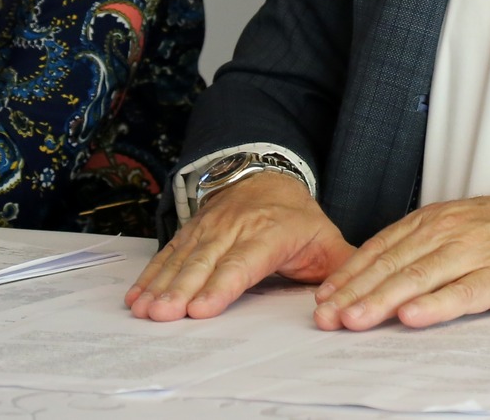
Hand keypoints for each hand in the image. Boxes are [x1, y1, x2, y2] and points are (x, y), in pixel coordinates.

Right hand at [127, 170, 351, 320]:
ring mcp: (209, 228)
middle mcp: (235, 228)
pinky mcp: (191, 231)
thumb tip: (353, 299)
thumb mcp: (324, 238)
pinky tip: (137, 295)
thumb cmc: (297, 218)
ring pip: (183, 258)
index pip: (243, 263)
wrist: (266, 175)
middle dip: (182, 290)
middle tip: (163, 314)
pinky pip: (168, 253)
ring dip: (161, 284)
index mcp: (270, 232)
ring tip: (144, 309)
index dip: (221, 286)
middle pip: (205, 263)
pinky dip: (151, 274)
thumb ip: (340, 268)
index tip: (201, 309)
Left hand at [312, 186, 489, 330]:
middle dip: (354, 293)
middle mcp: (448, 232)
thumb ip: (421, 248)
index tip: (322, 299)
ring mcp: (474, 251)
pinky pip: (463, 292)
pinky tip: (412, 317)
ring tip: (355, 320)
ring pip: (419, 277)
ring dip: (382, 300)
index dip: (348, 275)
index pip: (380, 248)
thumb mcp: (458, 228)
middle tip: (325, 318)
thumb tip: (375, 277)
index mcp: (434, 220)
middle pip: (392, 265)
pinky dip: (435, 305)